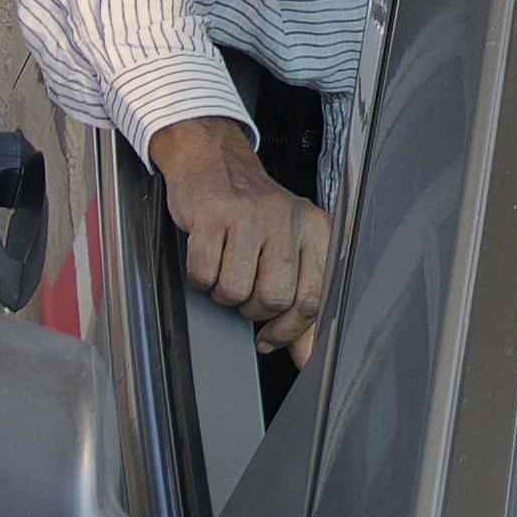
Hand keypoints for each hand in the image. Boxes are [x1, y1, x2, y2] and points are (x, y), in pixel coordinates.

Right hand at [148, 117, 333, 365]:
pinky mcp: (213, 214)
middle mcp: (288, 220)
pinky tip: (208, 254)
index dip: (287, 331)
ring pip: (235, 292)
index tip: (270, 338)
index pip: (312, 301)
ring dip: (223, 292)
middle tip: (245, 289)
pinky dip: (200, 276)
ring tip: (226, 266)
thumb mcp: (289, 248)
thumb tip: (307, 357)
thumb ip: (302, 303)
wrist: (214, 160)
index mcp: (316, 229)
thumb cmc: (253, 211)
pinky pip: (203, 274)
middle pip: (273, 300)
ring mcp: (250, 215)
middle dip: (252, 308)